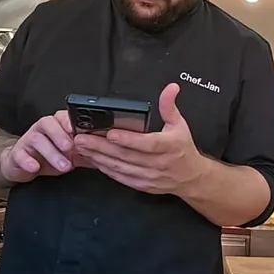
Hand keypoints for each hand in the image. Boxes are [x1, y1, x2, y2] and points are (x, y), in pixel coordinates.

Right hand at [1, 110, 85, 183]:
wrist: (24, 165)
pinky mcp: (17, 153)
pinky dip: (27, 161)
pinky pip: (20, 154)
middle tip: (70, 148)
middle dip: (60, 135)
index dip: (71, 121)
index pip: (63, 117)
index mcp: (57, 125)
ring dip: (50, 152)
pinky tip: (35, 167)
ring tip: (63, 166)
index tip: (81, 130)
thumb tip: (109, 152)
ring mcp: (28, 140)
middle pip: (48, 123)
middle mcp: (42, 129)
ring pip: (37, 140)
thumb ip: (87, 151)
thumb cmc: (51, 155)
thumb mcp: (72, 154)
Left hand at [74, 83, 203, 194]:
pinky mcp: (141, 185)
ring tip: (82, 147)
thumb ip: (169, 106)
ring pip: (120, 167)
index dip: (126, 139)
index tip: (109, 133)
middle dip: (101, 146)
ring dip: (99, 157)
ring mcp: (148, 176)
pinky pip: (120, 177)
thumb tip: (170, 88)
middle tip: (82, 138)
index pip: (145, 143)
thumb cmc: (183, 149)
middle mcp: (158, 163)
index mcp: (168, 146)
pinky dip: (105, 168)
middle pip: (126, 155)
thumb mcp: (180, 124)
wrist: (191, 178)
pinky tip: (94, 160)